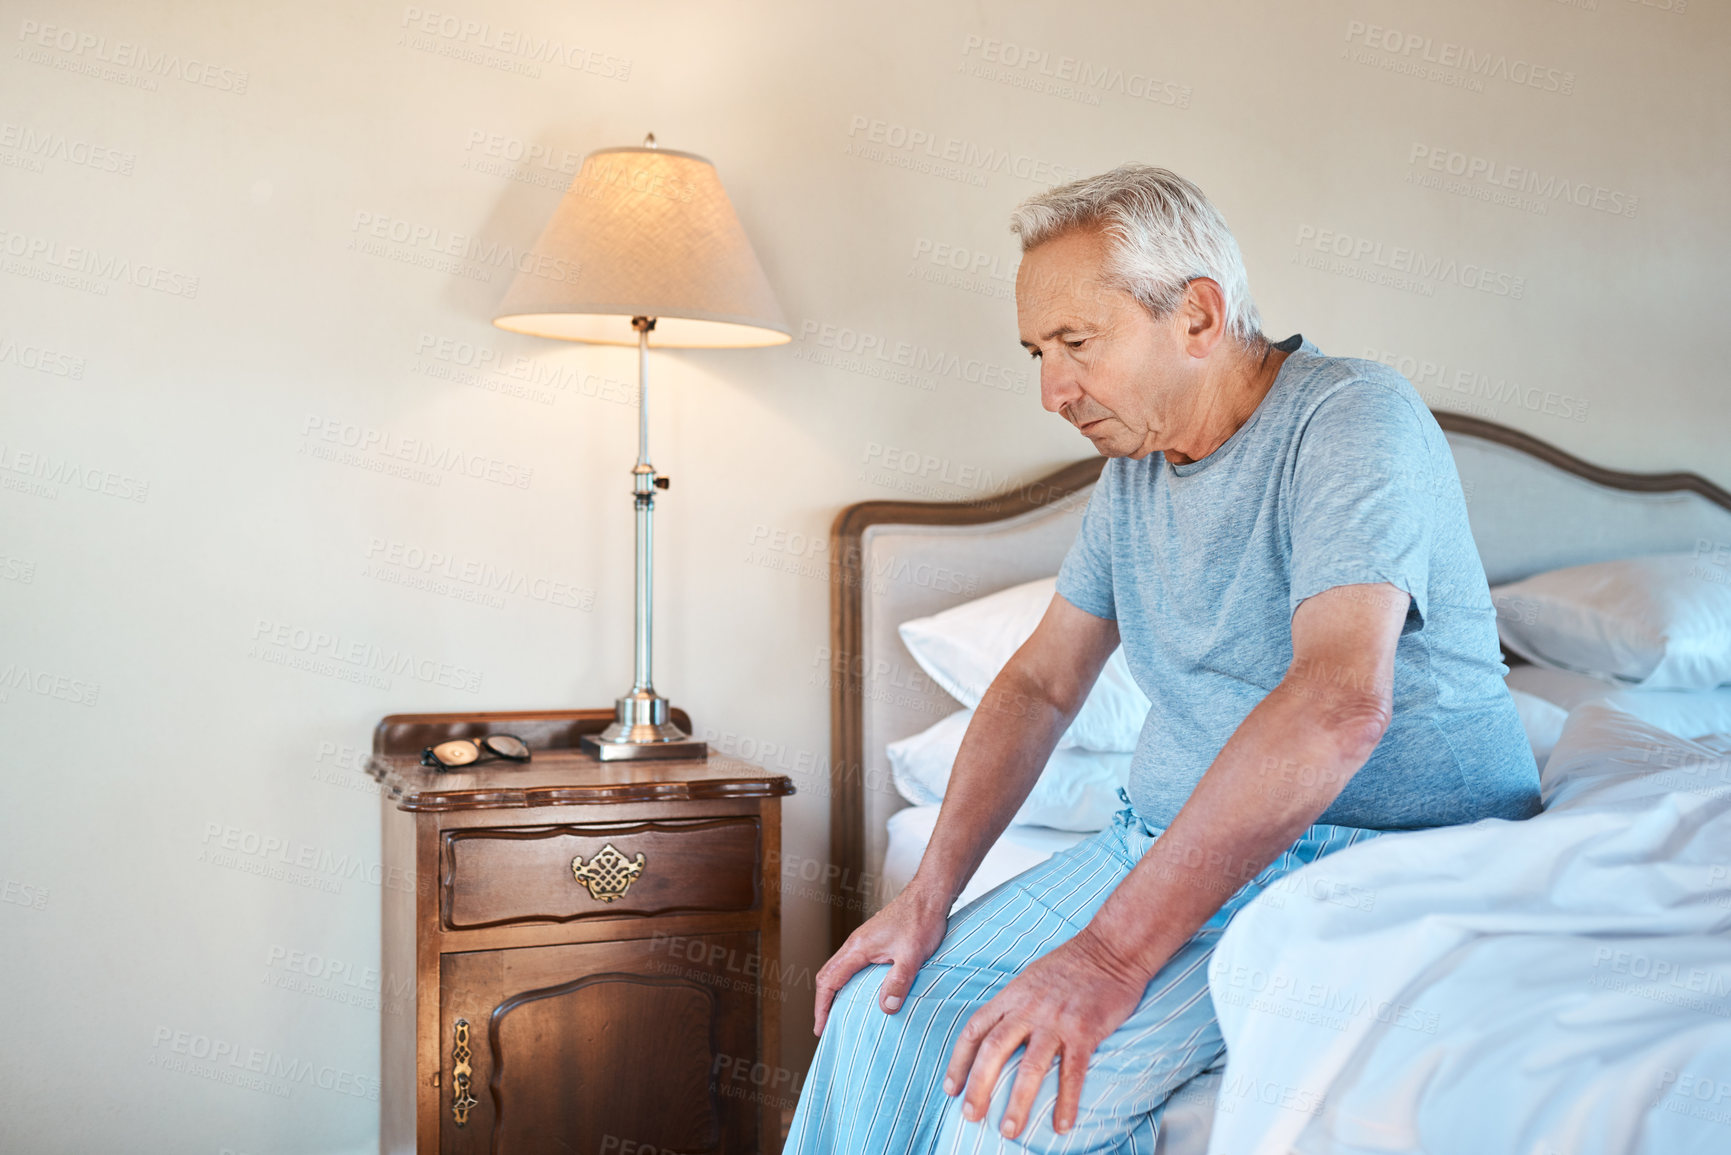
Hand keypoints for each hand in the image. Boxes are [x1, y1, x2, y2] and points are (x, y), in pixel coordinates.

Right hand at [812, 883, 949, 1035]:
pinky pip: (852, 964)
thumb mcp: (912, 955)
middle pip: (827, 975)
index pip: (829, 981)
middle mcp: (856, 944)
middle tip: (826, 1025)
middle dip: (824, 1002)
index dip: (822, 1007)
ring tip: (840, 1013)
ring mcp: (864, 941)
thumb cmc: (921, 920)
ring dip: (835, 991)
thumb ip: (898, 981)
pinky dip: (848, 981)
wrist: (929, 896)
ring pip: (839, 968)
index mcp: (858, 948)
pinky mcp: (874, 940)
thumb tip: (886, 1008)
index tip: (820, 1027)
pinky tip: (862, 992)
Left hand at [943, 928, 1148, 1138]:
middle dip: (979, 1087)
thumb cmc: (1072, 965)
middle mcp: (1028, 1008)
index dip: (959, 1062)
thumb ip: (1013, 1007)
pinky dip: (1066, 1102)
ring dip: (1018, 1102)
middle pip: (993, 1050)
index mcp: (1012, 996)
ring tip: (1009, 1130)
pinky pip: (1072, 1072)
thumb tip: (998, 1036)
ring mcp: (1057, 1020)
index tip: (951, 1089)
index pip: (975, 1030)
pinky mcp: (1085, 1031)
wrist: (1111, 948)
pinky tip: (1062, 1125)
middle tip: (972, 1116)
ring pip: (1029, 1066)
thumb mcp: (1030, 980)